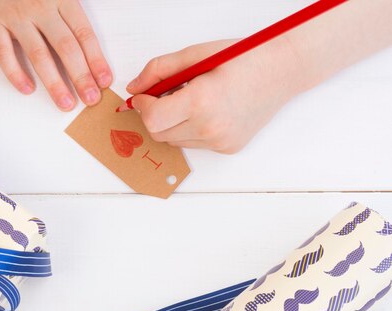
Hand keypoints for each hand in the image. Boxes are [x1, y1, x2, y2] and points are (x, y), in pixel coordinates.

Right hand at [0, 0, 111, 110]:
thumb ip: (72, 10)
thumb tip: (90, 40)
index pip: (83, 33)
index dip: (96, 59)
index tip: (104, 80)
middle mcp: (40, 7)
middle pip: (66, 47)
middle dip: (81, 76)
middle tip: (91, 99)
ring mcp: (15, 16)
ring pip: (38, 54)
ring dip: (54, 82)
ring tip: (65, 103)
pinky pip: (3, 52)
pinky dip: (15, 73)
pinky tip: (27, 89)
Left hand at [127, 38, 301, 153]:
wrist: (282, 71)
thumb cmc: (241, 57)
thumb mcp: (195, 55)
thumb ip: (158, 70)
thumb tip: (134, 89)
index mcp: (201, 101)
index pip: (152, 119)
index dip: (142, 106)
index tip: (145, 96)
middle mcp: (211, 128)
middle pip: (159, 134)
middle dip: (154, 115)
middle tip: (166, 95)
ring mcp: (220, 142)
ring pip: (174, 141)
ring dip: (172, 123)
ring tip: (191, 100)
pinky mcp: (228, 148)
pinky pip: (194, 143)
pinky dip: (190, 129)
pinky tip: (208, 110)